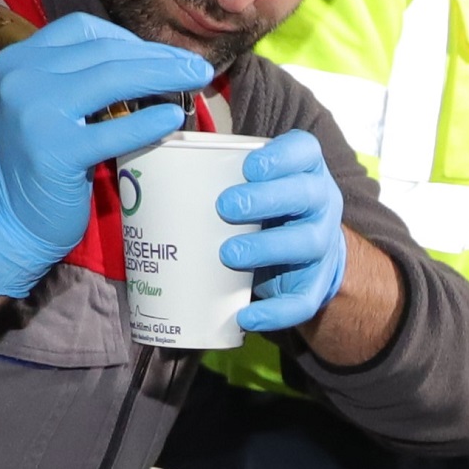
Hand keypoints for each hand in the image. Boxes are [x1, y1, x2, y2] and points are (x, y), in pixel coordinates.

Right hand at [0, 12, 211, 297]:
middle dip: (158, 57)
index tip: (167, 54)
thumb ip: (85, 76)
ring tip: (195, 81)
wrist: (15, 217)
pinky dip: (149, 122)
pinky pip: (114, 130)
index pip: (84, 30)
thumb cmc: (46, 157)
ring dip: (163, 76)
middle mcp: (21, 78)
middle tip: (197, 68)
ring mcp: (34, 113)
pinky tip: (173, 119)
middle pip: (104, 52)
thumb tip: (155, 59)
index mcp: (19, 59)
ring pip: (112, 80)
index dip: (132, 38)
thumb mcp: (53, 103)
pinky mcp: (54, 153)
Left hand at [218, 129, 346, 332]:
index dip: (280, 157)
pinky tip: (246, 317)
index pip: (304, 151)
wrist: (303, 253)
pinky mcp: (316, 283)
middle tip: (225, 206)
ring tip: (228, 254)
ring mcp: (322, 243)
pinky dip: (275, 312)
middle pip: (305, 195)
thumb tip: (146, 178)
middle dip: (267, 199)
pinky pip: (303, 301)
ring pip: (306, 244)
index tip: (248, 166)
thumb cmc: (263, 210)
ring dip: (267, 248)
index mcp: (304, 170)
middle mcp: (321, 202)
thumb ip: (216, 177)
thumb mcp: (251, 185)